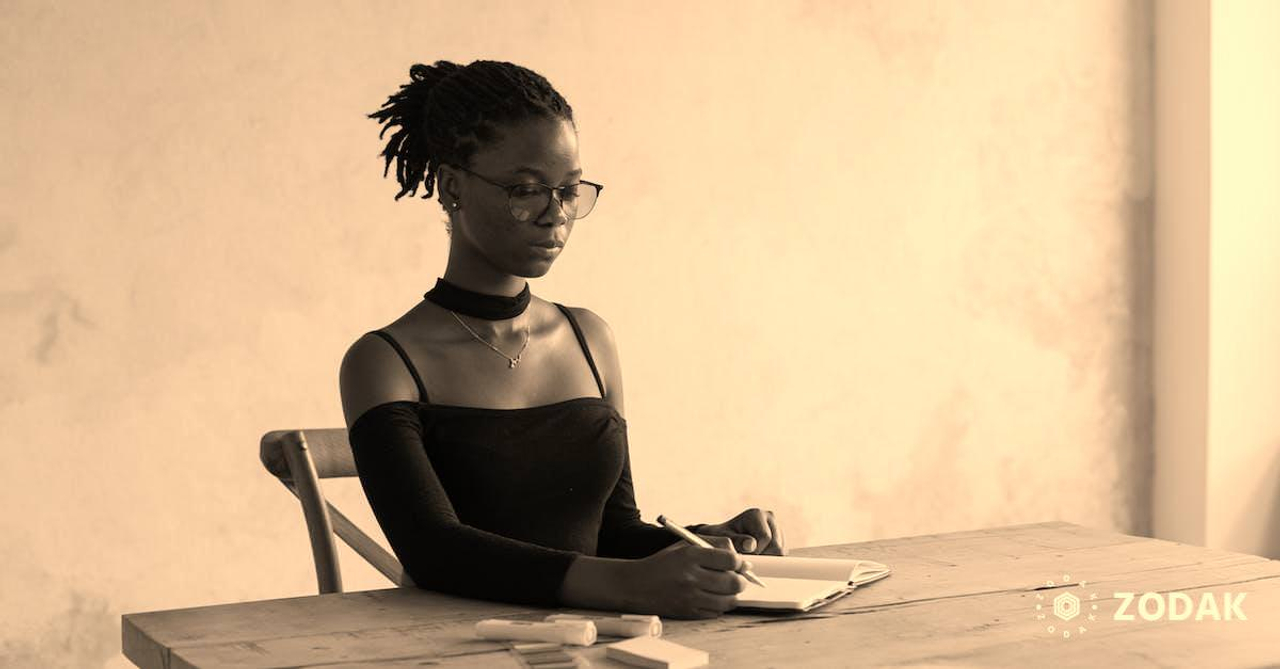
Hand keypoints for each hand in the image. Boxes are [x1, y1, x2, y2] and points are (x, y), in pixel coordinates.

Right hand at [623, 535, 749, 618]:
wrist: (635, 585)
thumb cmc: (663, 563)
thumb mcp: (684, 545)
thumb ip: (713, 545)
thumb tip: (740, 557)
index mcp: (690, 556)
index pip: (730, 559)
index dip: (739, 562)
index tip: (738, 563)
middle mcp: (691, 577)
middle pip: (733, 582)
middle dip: (741, 580)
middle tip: (738, 578)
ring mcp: (690, 597)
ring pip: (728, 601)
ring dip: (732, 595)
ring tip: (726, 589)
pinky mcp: (688, 613)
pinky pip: (716, 612)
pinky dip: (719, 606)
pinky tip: (712, 598)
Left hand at [695, 508, 786, 554]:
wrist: (723, 537)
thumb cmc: (723, 537)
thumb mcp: (725, 538)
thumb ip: (737, 541)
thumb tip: (751, 545)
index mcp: (756, 514)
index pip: (766, 537)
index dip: (756, 550)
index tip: (744, 553)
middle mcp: (769, 518)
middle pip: (776, 546)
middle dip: (762, 555)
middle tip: (747, 556)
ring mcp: (776, 527)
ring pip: (780, 552)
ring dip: (766, 558)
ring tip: (751, 554)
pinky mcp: (780, 537)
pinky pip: (781, 555)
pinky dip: (770, 558)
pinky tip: (758, 554)